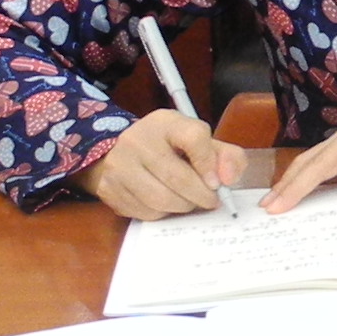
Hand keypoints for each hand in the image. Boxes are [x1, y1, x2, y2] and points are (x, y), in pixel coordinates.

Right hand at [82, 110, 247, 221]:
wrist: (125, 152)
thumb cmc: (171, 147)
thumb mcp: (201, 142)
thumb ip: (226, 156)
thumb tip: (228, 179)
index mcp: (166, 122)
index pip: (193, 137)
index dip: (209, 163)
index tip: (218, 183)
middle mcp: (137, 140)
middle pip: (177, 177)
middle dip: (201, 195)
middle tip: (211, 201)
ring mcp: (119, 164)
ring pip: (160, 199)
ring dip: (183, 206)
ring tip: (190, 202)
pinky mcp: (108, 188)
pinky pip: (144, 212)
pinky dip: (163, 213)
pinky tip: (167, 204)